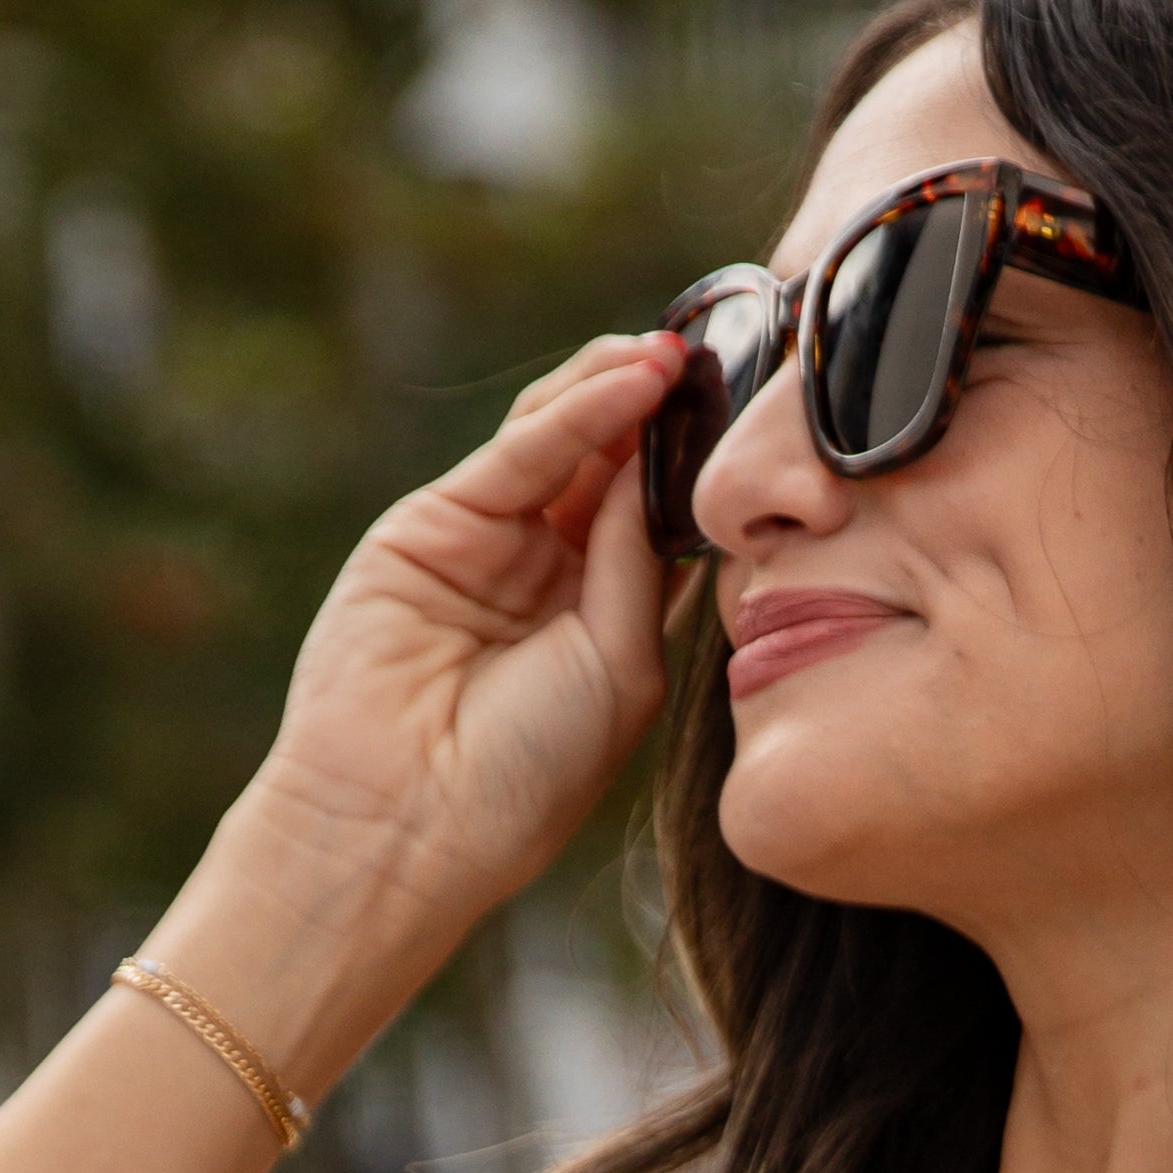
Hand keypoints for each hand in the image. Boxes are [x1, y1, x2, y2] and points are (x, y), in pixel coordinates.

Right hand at [223, 327, 685, 957]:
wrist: (408, 819)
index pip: (662, 519)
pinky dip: (575, 413)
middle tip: (727, 355)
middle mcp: (550, 576)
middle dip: (665, 411)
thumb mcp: (621, 667)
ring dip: (621, 389)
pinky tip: (631, 380)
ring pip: (564, 442)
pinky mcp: (434, 526)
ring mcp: (491, 546)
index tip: (764, 415)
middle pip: (615, 466)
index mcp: (607, 621)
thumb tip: (660, 468)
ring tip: (680, 353)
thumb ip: (641, 566)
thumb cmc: (526, 774)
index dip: (703, 466)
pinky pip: (518, 455)